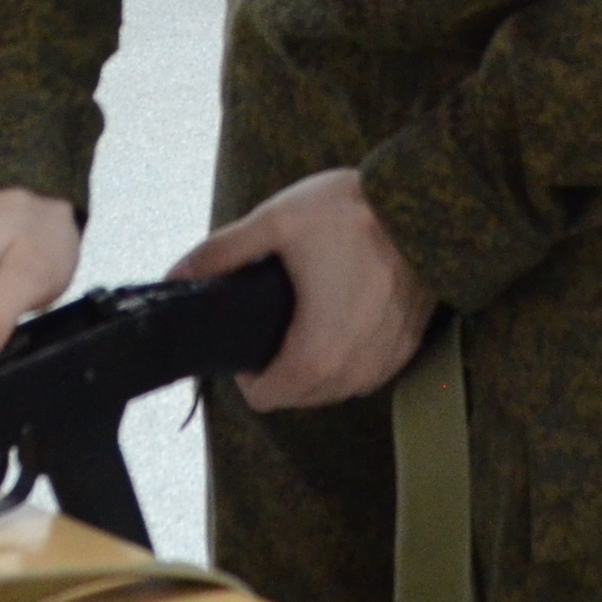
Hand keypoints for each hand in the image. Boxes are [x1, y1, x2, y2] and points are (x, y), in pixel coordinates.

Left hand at [177, 167, 432, 410]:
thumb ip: (220, 253)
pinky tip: (344, 316)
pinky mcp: (409, 348)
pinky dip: (349, 356)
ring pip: (334, 388)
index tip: (251, 331)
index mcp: (316, 355)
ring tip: (309, 314)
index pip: (264, 399)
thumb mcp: (275, 223)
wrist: (427, 203)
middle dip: (280, 367)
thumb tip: (174, 273)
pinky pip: (366, 372)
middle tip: (277, 316)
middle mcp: (354, 372)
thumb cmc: (352, 214)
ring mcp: (385, 363)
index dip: (246, 371)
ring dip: (315, 365)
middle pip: (298, 396)